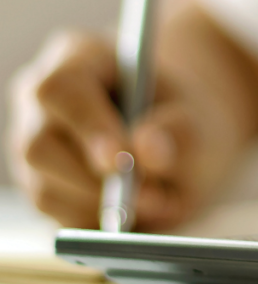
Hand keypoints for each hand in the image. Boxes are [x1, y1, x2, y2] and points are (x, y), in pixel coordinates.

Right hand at [5, 30, 215, 229]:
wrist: (180, 133)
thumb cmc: (183, 112)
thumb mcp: (197, 114)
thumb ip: (179, 130)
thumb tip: (148, 152)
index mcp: (77, 58)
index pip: (61, 90)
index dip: (87, 127)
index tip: (120, 160)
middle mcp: (41, 102)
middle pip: (40, 146)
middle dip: (96, 181)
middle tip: (153, 196)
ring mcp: (34, 147)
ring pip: (46, 189)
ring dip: (104, 207)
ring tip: (159, 201)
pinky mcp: (42, 188)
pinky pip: (58, 219)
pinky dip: (101, 224)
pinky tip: (138, 212)